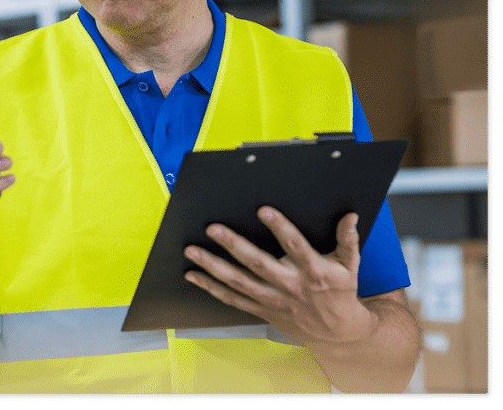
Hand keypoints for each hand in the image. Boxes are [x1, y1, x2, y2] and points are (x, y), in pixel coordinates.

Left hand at [183, 207, 376, 346]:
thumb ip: (347, 240)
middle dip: (234, 245)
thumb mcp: (349, 265)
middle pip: (258, 263)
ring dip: (213, 266)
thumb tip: (350, 216)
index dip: (280, 227)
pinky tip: (193, 275)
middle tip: (214, 228)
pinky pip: (232, 299)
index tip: (263, 210)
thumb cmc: (340, 292)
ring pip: (238, 282)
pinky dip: (211, 287)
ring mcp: (273, 299)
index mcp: (313, 271)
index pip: (295, 246)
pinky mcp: (261, 309)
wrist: (337, 332)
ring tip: (192, 250)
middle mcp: (289, 285)